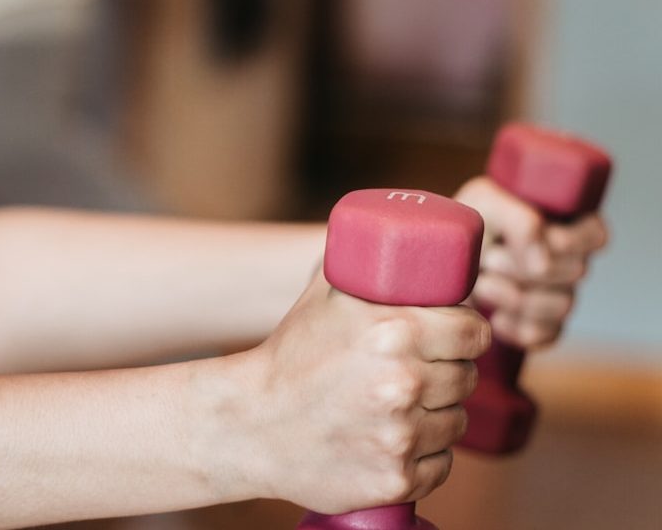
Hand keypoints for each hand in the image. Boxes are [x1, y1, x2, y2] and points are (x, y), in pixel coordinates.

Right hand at [243, 272, 488, 513]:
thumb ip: (370, 268)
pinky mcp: (395, 480)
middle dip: (448, 372)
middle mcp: (404, 384)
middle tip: (418, 371)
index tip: (455, 338)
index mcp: (395, 332)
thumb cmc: (290, 354)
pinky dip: (424, 454)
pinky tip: (393, 439)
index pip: (475, 333)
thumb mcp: (326, 296)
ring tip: (400, 406)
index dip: (467, 334)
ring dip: (437, 414)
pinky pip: (441, 464)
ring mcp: (400, 437)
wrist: (249, 423)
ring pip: (456, 422)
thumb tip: (409, 245)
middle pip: (467, 377)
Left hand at [455, 177, 608, 348]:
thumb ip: (519, 220)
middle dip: (524, 266)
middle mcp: (567, 261)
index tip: (533, 238)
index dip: (569, 241)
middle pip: (576, 271)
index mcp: (562, 223)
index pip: (595, 235)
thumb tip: (543, 263)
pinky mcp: (540, 327)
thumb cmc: (465, 227)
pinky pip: (544, 335)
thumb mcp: (484, 203)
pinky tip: (492, 316)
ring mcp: (556, 296)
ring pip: (561, 306)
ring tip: (482, 284)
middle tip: (489, 259)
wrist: (435, 266)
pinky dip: (514, 327)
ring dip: (514, 296)